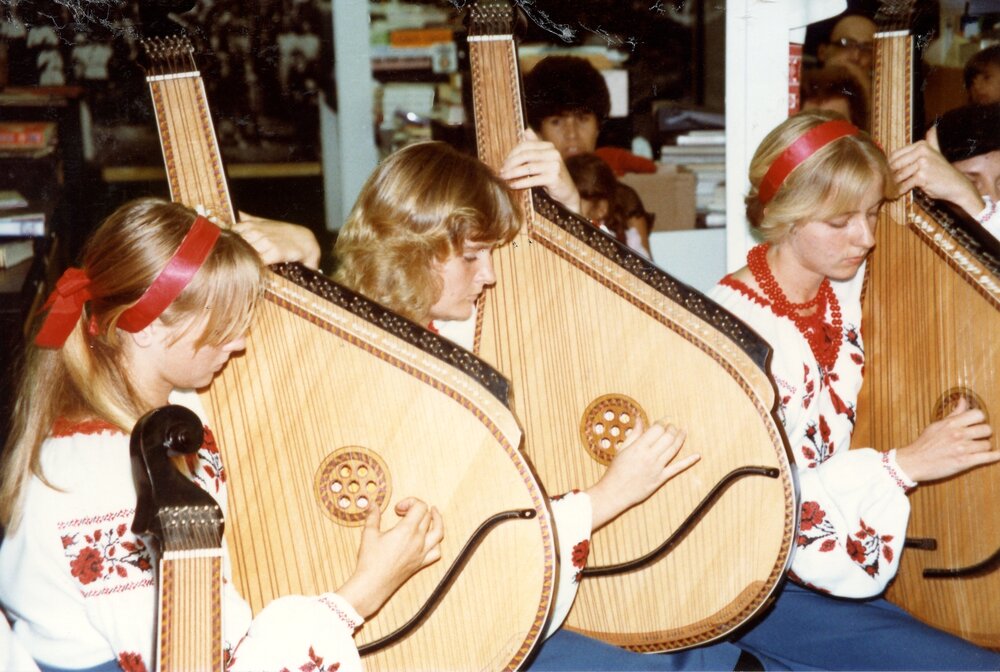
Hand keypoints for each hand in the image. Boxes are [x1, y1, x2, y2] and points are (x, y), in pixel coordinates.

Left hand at [234, 212, 320, 269]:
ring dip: (243, 259)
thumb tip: (237, 213)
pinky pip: (258, 261)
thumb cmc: (284, 232)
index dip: (228, 241)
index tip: (227, 247)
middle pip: (236, 243)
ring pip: (246, 252)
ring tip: (242, 266)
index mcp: (251, 225)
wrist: (305, 240)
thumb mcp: (265, 222)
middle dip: (233, 251)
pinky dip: (254, 265)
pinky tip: (253, 270)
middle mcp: (257, 232)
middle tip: (232, 260)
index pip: (231, 233)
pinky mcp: (275, 252)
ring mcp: (265, 242)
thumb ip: (249, 219)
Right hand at [336, 497, 443, 617]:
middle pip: (427, 517)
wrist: (373, 584)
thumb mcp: (369, 534)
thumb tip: (373, 504)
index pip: (420, 507)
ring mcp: (422, 552)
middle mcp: (418, 540)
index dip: (411, 502)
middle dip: (416, 509)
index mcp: (407, 530)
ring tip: (433, 514)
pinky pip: (436, 552)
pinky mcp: (421, 563)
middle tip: (403, 513)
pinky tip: (430, 540)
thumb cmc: (370, 560)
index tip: (398, 509)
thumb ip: (373, 516)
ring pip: (439, 532)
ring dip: (437, 521)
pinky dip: (436, 543)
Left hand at [499, 129, 581, 212]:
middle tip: (501, 172)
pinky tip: (512, 185)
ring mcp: (555, 165)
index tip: (503, 163)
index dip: (512, 154)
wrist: (566, 192)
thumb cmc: (551, 176)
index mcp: (549, 146)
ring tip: (503, 178)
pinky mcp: (554, 178)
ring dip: (512, 173)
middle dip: (510, 164)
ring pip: (528, 168)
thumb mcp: (543, 159)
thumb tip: (526, 130)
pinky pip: (533, 179)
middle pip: (526, 155)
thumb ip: (535, 145)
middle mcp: (553, 153)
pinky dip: (520, 183)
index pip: (526, 146)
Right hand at [586, 419, 699, 530]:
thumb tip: (639, 419)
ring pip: (674, 449)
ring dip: (680, 438)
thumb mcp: (622, 449)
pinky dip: (688, 461)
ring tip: (683, 431)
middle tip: (672, 425)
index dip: (661, 423)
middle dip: (672, 429)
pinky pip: (677, 468)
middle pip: (667, 437)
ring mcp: (657, 468)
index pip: (656, 429)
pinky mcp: (661, 478)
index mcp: (639, 447)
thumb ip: (633, 434)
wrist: (615, 492)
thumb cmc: (616, 471)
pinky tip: (697, 455)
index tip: (662, 421)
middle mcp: (650, 456)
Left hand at [888, 141, 984, 217]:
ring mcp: (922, 163)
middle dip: (890, 175)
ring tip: (891, 188)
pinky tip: (898, 193)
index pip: (895, 154)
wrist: (957, 185)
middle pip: (895, 164)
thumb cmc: (943, 171)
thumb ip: (932, 141)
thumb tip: (932, 128)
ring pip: (899, 175)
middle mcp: (922, 151)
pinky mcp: (922, 176)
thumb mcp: (937, 152)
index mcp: (921, 145)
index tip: (887, 172)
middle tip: (886, 182)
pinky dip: (900, 190)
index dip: (889, 165)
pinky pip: (905, 184)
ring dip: (894, 183)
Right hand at [894, 397, 997, 482]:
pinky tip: (997, 455)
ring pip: (987, 444)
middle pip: (986, 429)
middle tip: (978, 437)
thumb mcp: (937, 424)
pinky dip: (995, 456)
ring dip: (983, 447)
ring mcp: (962, 449)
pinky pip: (987, 458)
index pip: (978, 415)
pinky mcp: (965, 462)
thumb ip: (954, 413)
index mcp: (951, 423)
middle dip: (984, 433)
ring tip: (976, 448)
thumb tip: (963, 400)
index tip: (976, 423)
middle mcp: (958, 435)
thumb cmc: (924, 443)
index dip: (980, 419)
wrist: (914, 462)